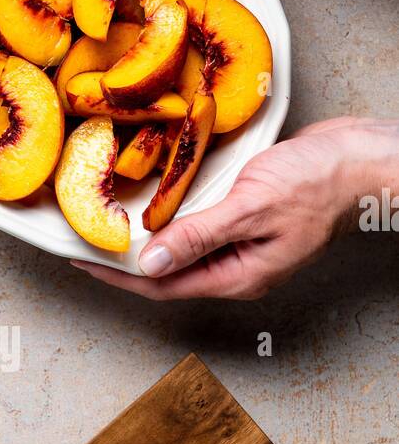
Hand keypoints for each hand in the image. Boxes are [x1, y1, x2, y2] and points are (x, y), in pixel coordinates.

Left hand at [72, 119, 397, 300]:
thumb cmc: (318, 183)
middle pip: (165, 271)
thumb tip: (150, 263)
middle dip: (123, 259)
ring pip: (180, 247)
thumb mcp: (251, 209)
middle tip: (82, 238)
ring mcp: (242, 244)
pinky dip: (170, 215)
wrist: (362, 158)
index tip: (79, 259)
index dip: (116, 274)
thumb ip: (198, 236)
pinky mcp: (246, 217)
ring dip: (144, 237)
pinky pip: (198, 224)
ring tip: (106, 221)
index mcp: (236, 277)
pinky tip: (152, 200)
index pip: (160, 286)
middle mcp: (235, 267)